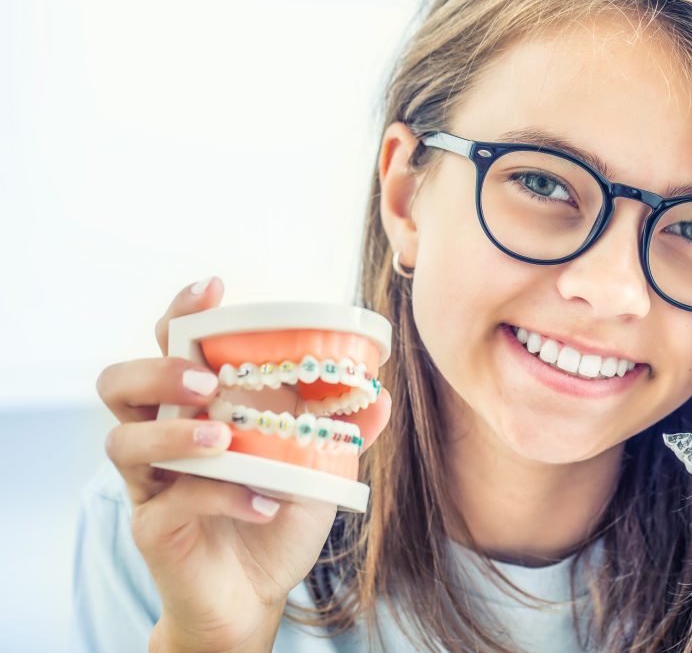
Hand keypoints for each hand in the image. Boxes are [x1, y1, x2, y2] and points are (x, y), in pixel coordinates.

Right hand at [96, 279, 392, 651]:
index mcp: (198, 407)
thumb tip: (380, 394)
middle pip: (119, 383)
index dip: (183, 312)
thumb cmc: (277, 515)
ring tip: (224, 439)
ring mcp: (152, 482)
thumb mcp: (317, 467)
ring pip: (123, 441)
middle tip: (206, 381)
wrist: (256, 593)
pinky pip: (172, 501)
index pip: (171, 345)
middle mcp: (163, 436)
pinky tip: (264, 502)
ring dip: (174, 432)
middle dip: (159, 371)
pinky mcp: (154, 527)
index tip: (214, 289)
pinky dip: (222, 496)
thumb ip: (342, 429)